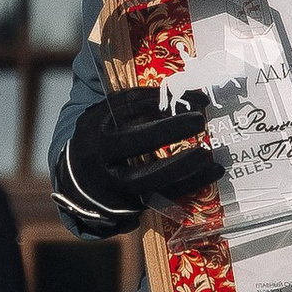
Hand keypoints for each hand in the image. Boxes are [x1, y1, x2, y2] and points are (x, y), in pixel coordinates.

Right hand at [62, 85, 220, 223]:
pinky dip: (192, 183)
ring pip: (150, 176)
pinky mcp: (131, 203)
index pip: (128, 105)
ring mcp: (114, 184)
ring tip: (207, 152)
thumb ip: (134, 104)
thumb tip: (183, 88)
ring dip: (183, 164)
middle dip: (169, 130)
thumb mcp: (105, 118)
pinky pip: (165, 195)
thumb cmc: (101, 143)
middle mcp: (99, 155)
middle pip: (135, 142)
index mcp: (94, 125)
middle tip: (199, 120)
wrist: (79, 187)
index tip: (192, 95)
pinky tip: (212, 170)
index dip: (161, 97)